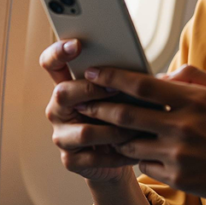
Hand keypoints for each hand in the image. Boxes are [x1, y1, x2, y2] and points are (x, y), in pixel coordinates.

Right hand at [39, 39, 139, 182]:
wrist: (128, 154)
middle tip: (116, 90)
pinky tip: (136, 151)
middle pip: (63, 93)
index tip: (77, 44)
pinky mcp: (72, 160)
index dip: (59, 52)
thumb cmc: (134, 115)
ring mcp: (63, 134)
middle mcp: (61, 107)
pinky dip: (118, 153)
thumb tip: (153, 72)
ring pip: (84, 130)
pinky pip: (92, 156)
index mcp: (71, 83)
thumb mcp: (134, 93)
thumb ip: (133, 77)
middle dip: (91, 91)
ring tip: (138, 127)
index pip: (52, 62)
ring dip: (114, 129)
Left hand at [77, 64, 205, 204]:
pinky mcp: (177, 177)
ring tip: (104, 128)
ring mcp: (178, 154)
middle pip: (125, 114)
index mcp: (194, 101)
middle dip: (98, 107)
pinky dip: (137, 157)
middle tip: (82, 102)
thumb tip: (162, 75)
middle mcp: (182, 126)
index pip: (141, 85)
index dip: (112, 78)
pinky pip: (144, 165)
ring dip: (114, 135)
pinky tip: (136, 151)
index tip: (93, 73)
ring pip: (129, 143)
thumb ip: (193, 77)